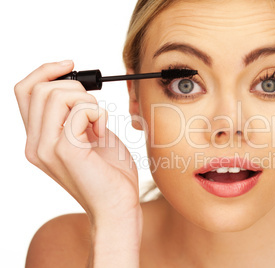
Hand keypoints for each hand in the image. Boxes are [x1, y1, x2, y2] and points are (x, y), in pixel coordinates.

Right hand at [15, 61, 141, 266]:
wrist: (118, 205)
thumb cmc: (109, 172)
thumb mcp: (89, 135)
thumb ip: (77, 114)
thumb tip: (77, 88)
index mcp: (38, 139)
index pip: (24, 91)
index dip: (45, 71)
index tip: (70, 66)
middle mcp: (35, 144)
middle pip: (40, 89)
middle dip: (75, 88)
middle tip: (95, 110)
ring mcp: (47, 148)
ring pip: (56, 95)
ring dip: (87, 101)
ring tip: (99, 122)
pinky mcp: (65, 152)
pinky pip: (79, 110)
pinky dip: (97, 113)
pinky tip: (102, 131)